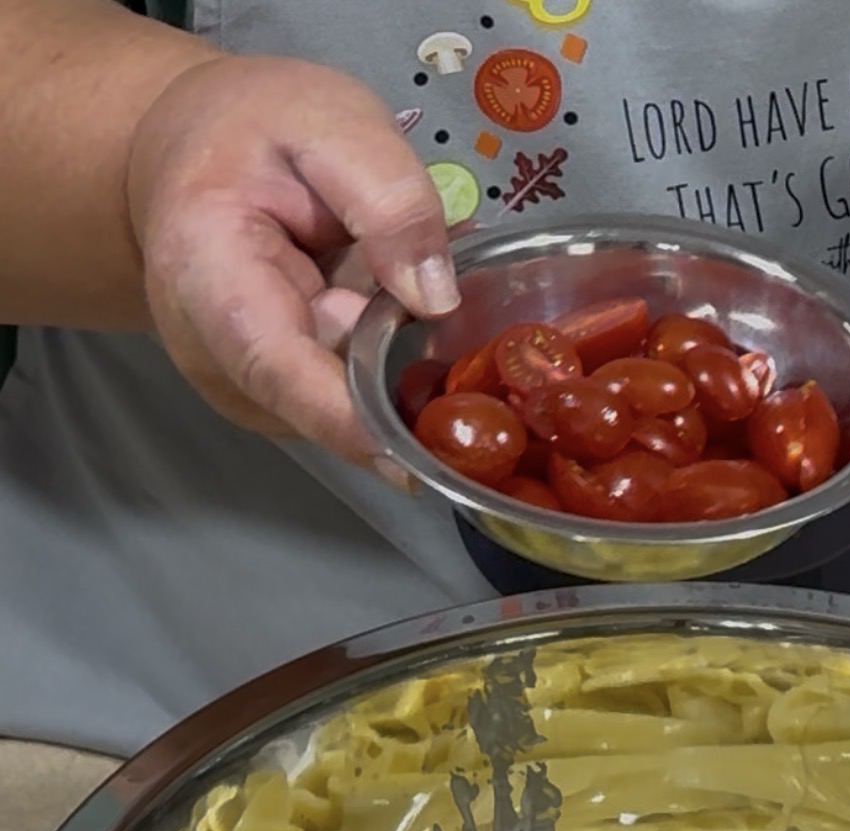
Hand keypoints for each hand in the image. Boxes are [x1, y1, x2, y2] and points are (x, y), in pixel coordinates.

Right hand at [127, 55, 458, 475]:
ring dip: (391, 362)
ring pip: (346, 406)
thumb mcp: (330, 121)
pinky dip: (381, 362)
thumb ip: (388, 196)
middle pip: (325, 401)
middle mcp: (213, 356)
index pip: (277, 370)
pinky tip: (373, 305)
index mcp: (208, 275)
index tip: (410, 462)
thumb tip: (436, 299)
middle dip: (396, 374)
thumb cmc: (248, 132)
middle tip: (435, 310)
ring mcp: (243, 389)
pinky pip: (348, 399)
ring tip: (380, 279)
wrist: (186, 155)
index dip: (347, 421)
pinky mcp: (275, 401)